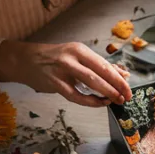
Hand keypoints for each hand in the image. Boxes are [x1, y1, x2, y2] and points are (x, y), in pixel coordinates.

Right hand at [0, 40, 131, 106]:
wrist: (26, 60)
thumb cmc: (56, 58)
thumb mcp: (78, 57)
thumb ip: (100, 66)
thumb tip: (123, 75)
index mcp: (80, 50)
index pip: (104, 64)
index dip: (118, 77)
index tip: (129, 88)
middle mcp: (72, 58)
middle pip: (100, 73)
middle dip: (116, 87)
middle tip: (126, 97)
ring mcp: (63, 70)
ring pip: (90, 83)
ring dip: (105, 94)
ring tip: (115, 101)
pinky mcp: (55, 83)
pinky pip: (76, 96)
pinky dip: (89, 101)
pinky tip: (99, 103)